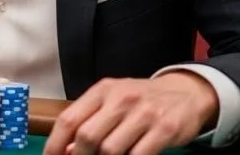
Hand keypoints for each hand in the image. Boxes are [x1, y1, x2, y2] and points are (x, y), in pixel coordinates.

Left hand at [44, 72, 218, 154]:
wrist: (185, 92)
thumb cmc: (140, 100)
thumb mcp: (111, 101)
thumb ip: (89, 120)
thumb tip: (66, 149)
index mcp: (101, 91)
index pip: (68, 119)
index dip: (55, 144)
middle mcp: (120, 99)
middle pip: (87, 136)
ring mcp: (143, 114)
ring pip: (111, 150)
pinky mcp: (165, 129)